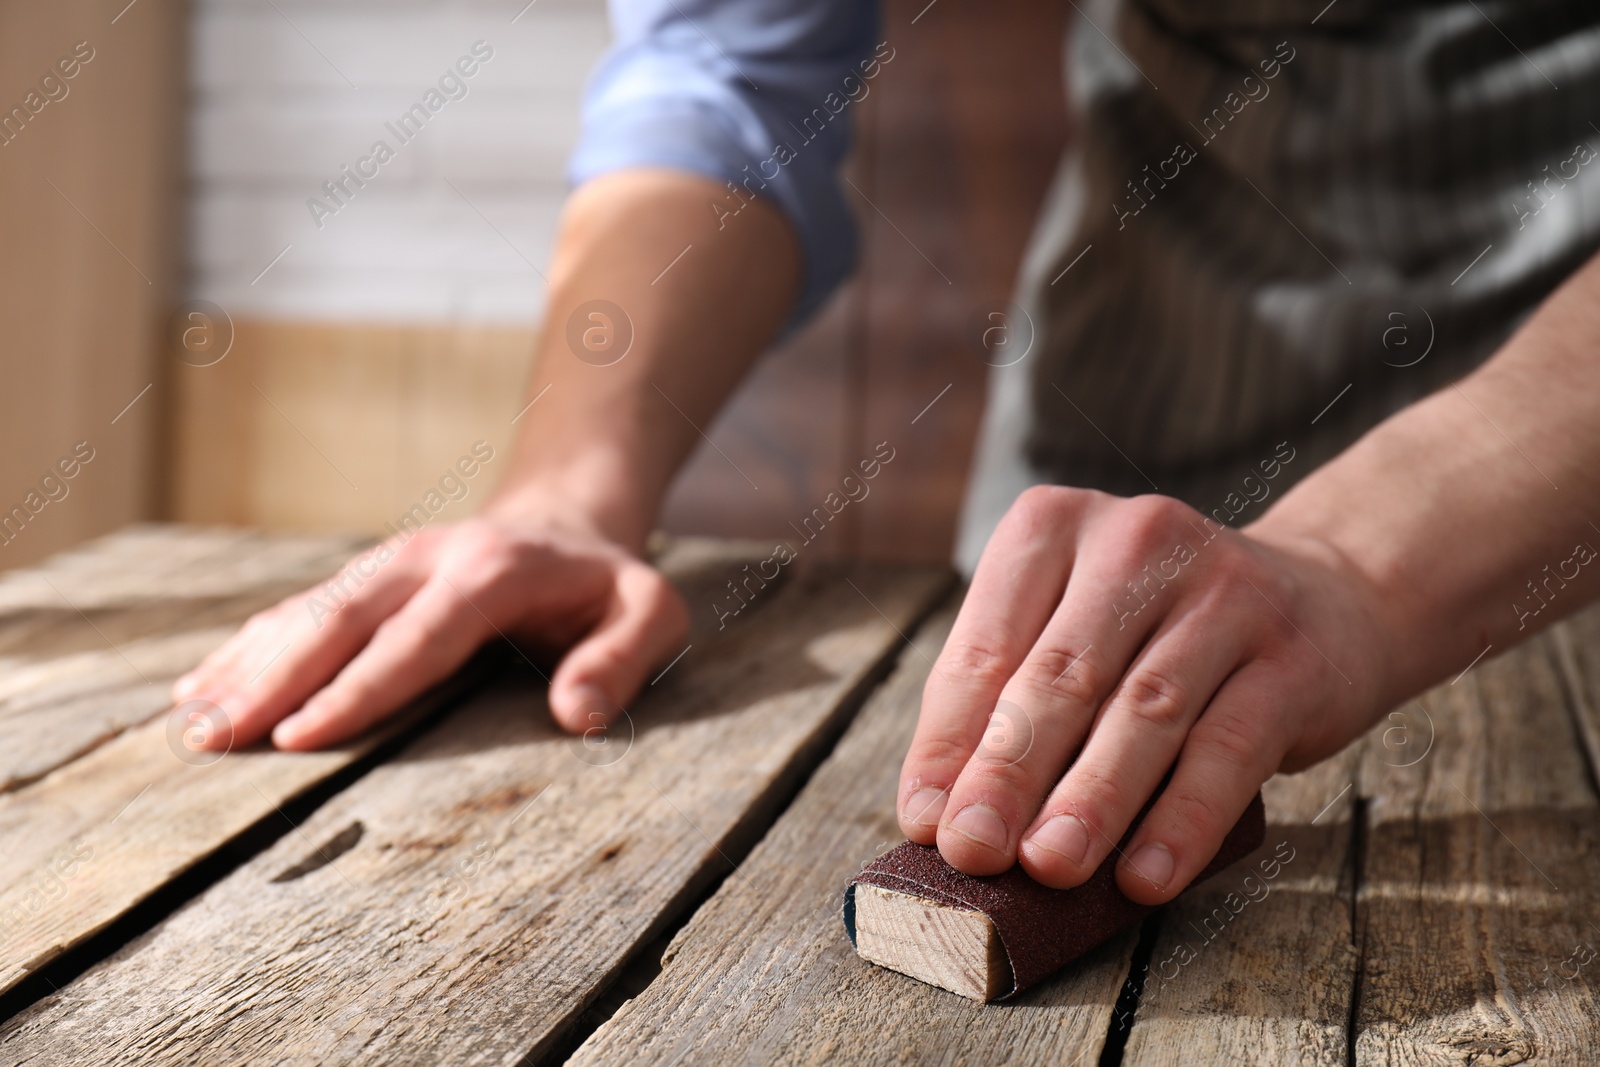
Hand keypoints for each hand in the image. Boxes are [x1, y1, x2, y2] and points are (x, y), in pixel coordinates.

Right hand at [171, 511, 687, 749]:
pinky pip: (298, 611)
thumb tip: (579, 714)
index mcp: (491, 574)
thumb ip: (622, 659)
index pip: (417, 639)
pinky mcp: (366, 579)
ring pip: (305, 614)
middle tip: (216, 741)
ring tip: (191, 723)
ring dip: (246, 666)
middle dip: (275, 681)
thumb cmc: (611, 587)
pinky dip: (247, 646)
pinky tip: (199, 686)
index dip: (359, 689)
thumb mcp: (651, 614)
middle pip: (339, 621)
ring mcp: (387, 565)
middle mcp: (425, 561)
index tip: (301, 737)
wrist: (569, 521)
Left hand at [896, 487, 1392, 903]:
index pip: (985, 644)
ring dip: (1090, 799)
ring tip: (1049, 866)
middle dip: (1008, 772)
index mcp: (1054, 526)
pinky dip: (1182, 820)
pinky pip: (1228, 749)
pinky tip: (1146, 876)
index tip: (924, 821)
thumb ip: (1005, 705)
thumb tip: (940, 813)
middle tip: (973, 849)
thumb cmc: (1158, 631)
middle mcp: (1137, 542)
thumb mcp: (1073, 636)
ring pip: (1143, 711)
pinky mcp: (1291, 657)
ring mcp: (1224, 594)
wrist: (1324, 595)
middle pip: (1060, 674)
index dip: (949, 740)